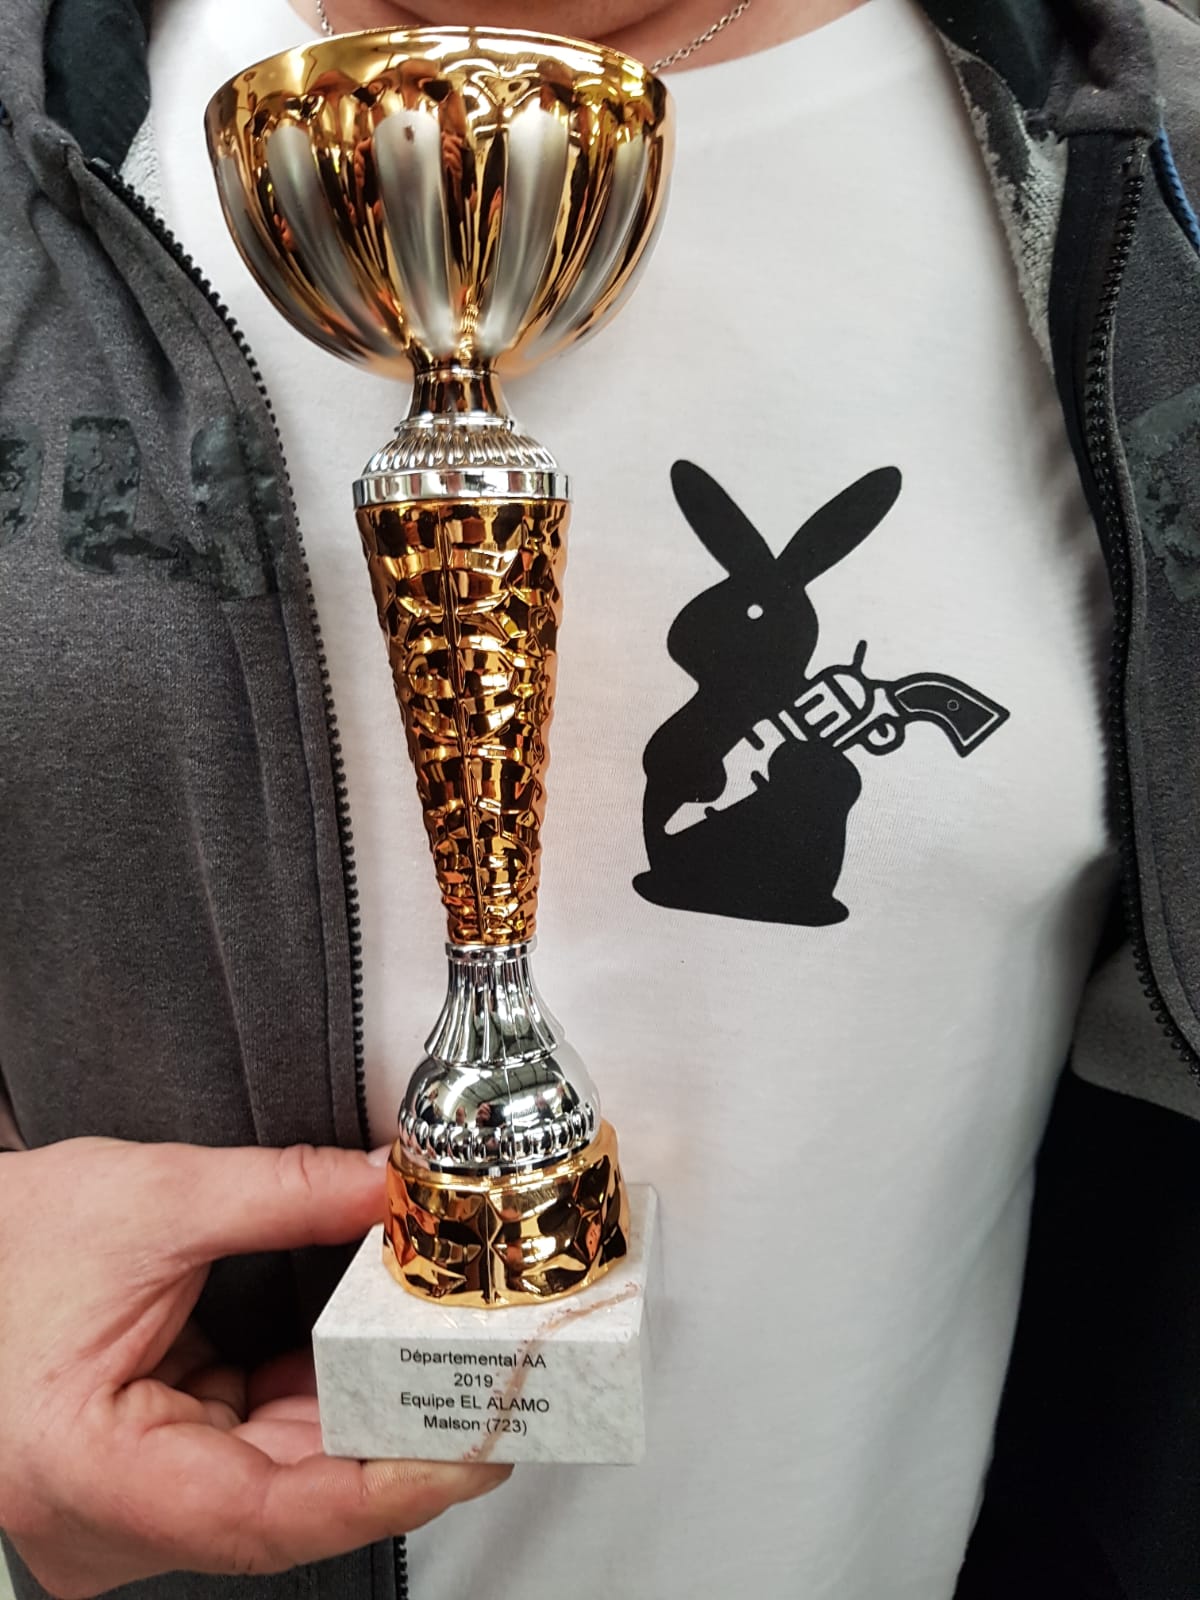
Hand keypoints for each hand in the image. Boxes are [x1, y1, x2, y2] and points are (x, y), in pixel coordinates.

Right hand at [0, 1138, 510, 1596]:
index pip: (273, 1512)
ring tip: (440, 1359)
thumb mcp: (149, 1199)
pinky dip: (311, 1402)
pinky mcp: (145, 1474)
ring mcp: (127, 1505)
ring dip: (359, 1416)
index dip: (392, 1483)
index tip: (477, 1441)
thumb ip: (284, 1192)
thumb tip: (388, 1190)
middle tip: (490, 1385)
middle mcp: (110, 1519)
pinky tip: (364, 1356)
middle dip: (397, 1439)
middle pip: (288, 1500)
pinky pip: (249, 1454)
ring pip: (277, 1480)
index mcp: (94, 1473)